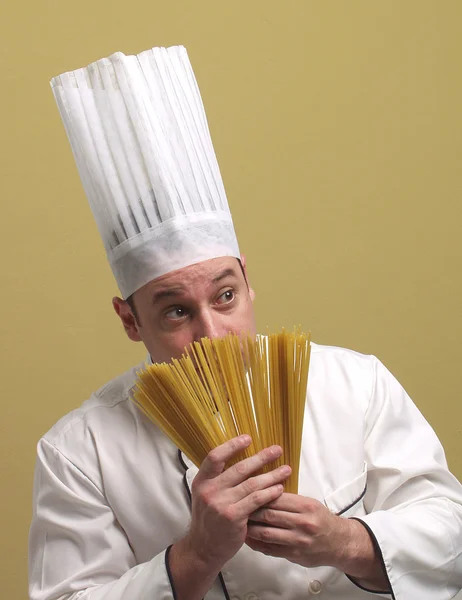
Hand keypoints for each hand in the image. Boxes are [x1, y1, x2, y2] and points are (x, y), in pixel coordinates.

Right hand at [184, 435, 290, 568]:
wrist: (204, 548)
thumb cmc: (209, 519)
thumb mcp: (204, 496)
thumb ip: (217, 479)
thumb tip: (240, 459)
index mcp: (201, 481)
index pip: (215, 456)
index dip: (232, 445)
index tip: (248, 438)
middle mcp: (210, 490)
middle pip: (239, 468)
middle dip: (261, 457)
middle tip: (277, 450)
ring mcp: (221, 504)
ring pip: (252, 484)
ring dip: (272, 475)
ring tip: (286, 469)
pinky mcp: (234, 517)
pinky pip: (256, 500)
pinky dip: (270, 493)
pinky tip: (279, 488)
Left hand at [246, 493, 345, 567]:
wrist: (339, 543)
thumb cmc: (322, 520)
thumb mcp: (310, 503)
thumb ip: (289, 500)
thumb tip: (264, 492)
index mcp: (306, 506)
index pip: (276, 498)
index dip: (259, 495)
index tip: (246, 493)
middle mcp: (303, 523)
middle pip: (269, 515)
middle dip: (251, 511)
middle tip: (238, 506)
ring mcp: (298, 541)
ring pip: (267, 533)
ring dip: (251, 528)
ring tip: (239, 522)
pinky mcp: (294, 555)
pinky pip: (271, 549)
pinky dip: (257, 544)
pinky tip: (248, 539)